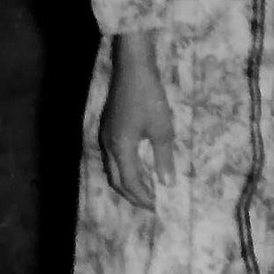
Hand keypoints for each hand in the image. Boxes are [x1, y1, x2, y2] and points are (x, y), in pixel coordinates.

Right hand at [99, 38, 174, 208]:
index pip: (130, 182)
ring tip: (145, 188)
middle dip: (132, 194)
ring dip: (127, 181)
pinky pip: (112, 157)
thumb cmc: (150, 97)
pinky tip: (138, 165)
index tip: (157, 207)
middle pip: (116, 180)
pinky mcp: (108, 126)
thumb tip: (167, 183)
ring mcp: (105, 135)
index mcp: (121, 149)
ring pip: (112, 168)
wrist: (133, 67)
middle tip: (149, 203)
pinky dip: (124, 168)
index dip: (143, 197)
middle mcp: (108, 145)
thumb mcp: (162, 129)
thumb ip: (164, 158)